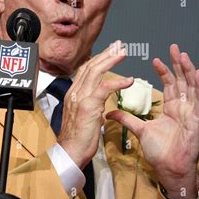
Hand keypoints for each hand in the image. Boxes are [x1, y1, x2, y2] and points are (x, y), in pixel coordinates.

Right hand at [57, 41, 133, 168]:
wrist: (70, 153)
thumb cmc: (78, 140)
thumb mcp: (84, 119)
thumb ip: (91, 110)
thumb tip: (99, 110)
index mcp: (74, 94)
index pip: (85, 70)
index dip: (98, 59)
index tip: (109, 52)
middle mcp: (75, 92)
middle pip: (90, 66)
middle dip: (106, 54)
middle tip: (119, 45)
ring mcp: (80, 98)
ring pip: (96, 72)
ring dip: (111, 60)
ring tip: (123, 53)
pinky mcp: (88, 106)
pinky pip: (104, 89)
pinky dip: (117, 82)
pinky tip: (129, 80)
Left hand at [106, 44, 198, 198]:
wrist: (168, 168)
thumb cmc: (160, 152)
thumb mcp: (140, 130)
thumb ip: (127, 118)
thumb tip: (110, 112)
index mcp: (172, 108)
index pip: (169, 84)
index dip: (164, 71)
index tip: (156, 59)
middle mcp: (183, 107)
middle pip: (182, 80)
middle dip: (178, 63)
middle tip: (174, 47)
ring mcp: (192, 113)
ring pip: (192, 86)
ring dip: (189, 70)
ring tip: (183, 55)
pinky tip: (198, 73)